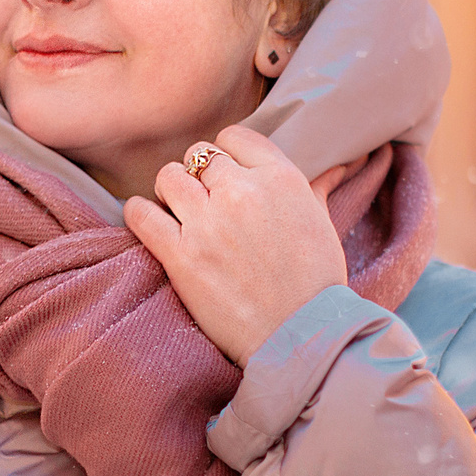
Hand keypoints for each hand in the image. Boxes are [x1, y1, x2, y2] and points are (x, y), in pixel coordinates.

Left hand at [125, 125, 351, 364]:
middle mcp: (242, 192)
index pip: (234, 137)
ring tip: (175, 209)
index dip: (226, 154)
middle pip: (198, 156)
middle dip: (197, 174)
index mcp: (280, 178)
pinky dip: (138, 213)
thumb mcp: (322, 222)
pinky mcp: (181, 256)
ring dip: (168, 190)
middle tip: (201, 199)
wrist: (301, 338)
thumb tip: (337, 163)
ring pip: (167, 177)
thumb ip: (316, 185)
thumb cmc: (317, 283)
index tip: (225, 175)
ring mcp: (208, 223)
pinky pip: (141, 215)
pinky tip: (144, 218)